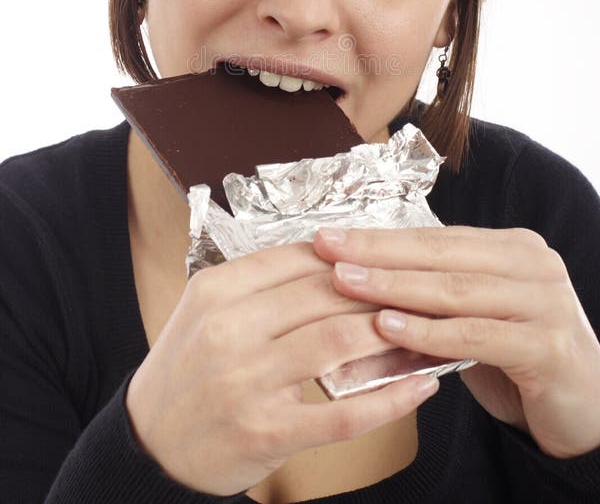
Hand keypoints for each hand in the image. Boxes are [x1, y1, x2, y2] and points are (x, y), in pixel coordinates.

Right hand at [125, 242, 439, 494]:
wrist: (149, 443)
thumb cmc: (188, 369)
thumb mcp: (208, 310)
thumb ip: (259, 283)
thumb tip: (332, 258)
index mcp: (217, 291)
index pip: (298, 258)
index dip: (350, 256)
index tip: (385, 258)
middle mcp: (229, 330)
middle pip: (325, 294)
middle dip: (380, 290)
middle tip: (418, 290)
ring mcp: (247, 382)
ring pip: (338, 342)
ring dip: (392, 335)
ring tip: (425, 329)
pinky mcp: (266, 431)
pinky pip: (342, 413)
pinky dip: (390, 399)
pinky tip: (420, 387)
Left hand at [313, 225, 599, 458]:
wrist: (586, 410)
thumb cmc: (519, 357)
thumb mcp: (474, 318)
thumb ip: (433, 299)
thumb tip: (359, 285)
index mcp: (512, 248)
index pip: (436, 237)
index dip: (381, 236)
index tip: (330, 235)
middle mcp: (532, 264)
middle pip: (441, 254)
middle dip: (378, 251)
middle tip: (327, 248)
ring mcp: (545, 301)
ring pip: (456, 289)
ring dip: (394, 286)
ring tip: (346, 282)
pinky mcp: (549, 345)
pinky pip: (477, 334)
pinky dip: (429, 331)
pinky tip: (387, 326)